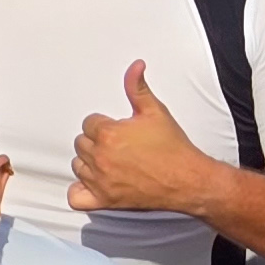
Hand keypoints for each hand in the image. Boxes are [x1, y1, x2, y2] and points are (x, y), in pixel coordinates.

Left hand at [72, 63, 229, 213]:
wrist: (189, 180)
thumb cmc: (174, 149)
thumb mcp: (156, 112)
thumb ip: (138, 88)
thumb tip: (135, 66)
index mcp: (108, 134)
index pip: (89, 123)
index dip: (105, 125)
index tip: (121, 131)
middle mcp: (100, 157)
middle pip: (81, 143)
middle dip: (98, 142)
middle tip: (120, 146)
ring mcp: (100, 180)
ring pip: (77, 166)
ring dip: (90, 163)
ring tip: (112, 162)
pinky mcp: (104, 199)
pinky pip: (75, 196)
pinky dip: (80, 190)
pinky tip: (94, 183)